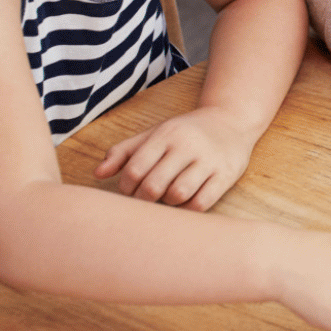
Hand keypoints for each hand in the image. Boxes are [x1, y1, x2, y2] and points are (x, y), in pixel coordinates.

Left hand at [95, 106, 261, 210]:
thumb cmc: (186, 132)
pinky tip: (185, 202)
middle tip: (146, 199)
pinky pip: (201, 202)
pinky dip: (188, 209)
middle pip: (153, 185)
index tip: (130, 191)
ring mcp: (209, 160)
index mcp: (167, 134)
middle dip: (144, 199)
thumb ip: (124, 152)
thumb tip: (97, 173)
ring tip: (167, 198)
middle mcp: (188, 145)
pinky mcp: (226, 175)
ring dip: (167, 203)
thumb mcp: (154, 134)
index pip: (135, 169)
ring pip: (178, 194)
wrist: (232, 121)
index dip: (126, 188)